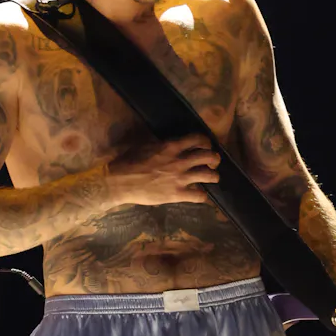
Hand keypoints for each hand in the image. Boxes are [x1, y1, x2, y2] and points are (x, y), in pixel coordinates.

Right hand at [105, 134, 220, 206]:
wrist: (120, 181)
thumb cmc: (129, 161)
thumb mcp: (146, 145)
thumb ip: (162, 144)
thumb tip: (171, 143)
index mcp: (171, 146)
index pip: (197, 139)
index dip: (206, 142)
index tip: (205, 146)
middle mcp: (180, 161)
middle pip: (208, 156)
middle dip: (215, 158)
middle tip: (213, 162)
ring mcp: (180, 178)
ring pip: (209, 175)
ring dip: (214, 176)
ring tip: (213, 178)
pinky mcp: (177, 194)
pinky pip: (199, 196)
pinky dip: (203, 196)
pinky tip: (201, 196)